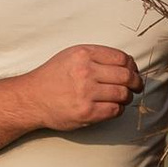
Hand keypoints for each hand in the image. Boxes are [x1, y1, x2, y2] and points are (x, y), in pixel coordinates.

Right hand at [24, 44, 141, 131]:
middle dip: (136, 83)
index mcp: (83, 54)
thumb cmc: (53, 76)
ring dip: (127, 97)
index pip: (122, 58)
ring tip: (122, 98)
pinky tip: (112, 107)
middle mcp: (85, 72)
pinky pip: (115, 110)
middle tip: (136, 87)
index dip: (132, 66)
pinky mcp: (86, 112)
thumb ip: (97, 56)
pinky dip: (118, 109)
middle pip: (127, 76)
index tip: (133, 72)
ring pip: (124, 94)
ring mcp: (86, 93)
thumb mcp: (71, 55)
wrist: (31, 98)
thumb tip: (128, 64)